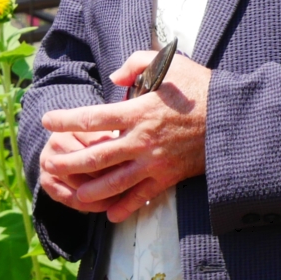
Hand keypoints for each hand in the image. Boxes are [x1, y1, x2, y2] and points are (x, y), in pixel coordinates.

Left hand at [37, 49, 210, 222]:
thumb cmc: (200, 88)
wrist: (232, 119)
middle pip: (96, 156)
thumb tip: (114, 78)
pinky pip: (142, 196)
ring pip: (114, 183)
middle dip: (68, 162)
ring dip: (89, 191)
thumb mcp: (169, 64)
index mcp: (138, 112)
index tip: (48, 121)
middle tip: (48, 163)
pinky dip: (125, 207)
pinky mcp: (168, 177)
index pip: (93, 118)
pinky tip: (109, 215)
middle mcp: (141, 141)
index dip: (66, 120)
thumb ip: (136, 65)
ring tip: (71, 194)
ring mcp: (154, 163)